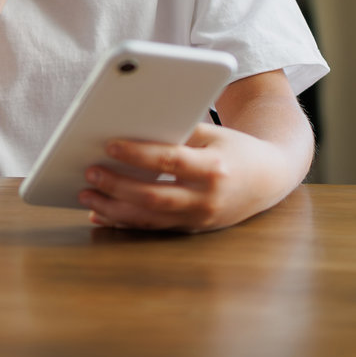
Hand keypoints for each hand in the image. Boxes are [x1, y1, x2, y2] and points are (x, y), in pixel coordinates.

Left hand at [78, 124, 285, 232]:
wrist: (269, 179)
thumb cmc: (234, 148)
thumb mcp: (213, 133)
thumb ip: (178, 130)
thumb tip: (133, 126)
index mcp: (215, 168)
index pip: (171, 161)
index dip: (138, 154)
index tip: (109, 145)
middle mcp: (207, 199)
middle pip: (154, 195)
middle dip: (117, 185)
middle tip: (89, 172)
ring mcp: (200, 219)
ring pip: (150, 219)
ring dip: (114, 208)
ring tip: (86, 195)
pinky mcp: (192, 230)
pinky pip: (153, 229)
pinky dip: (124, 222)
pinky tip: (101, 213)